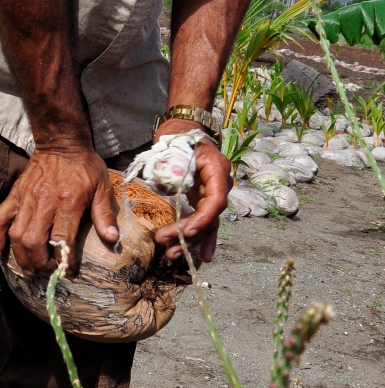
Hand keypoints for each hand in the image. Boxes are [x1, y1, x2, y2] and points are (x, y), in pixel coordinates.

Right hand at [0, 148, 119, 275]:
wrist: (62, 142)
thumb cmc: (85, 167)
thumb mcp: (102, 188)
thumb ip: (104, 215)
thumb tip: (111, 239)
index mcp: (68, 202)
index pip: (62, 238)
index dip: (63, 259)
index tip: (66, 270)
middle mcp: (44, 202)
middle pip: (34, 240)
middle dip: (38, 262)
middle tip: (45, 271)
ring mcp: (26, 198)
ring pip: (16, 233)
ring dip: (20, 256)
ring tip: (27, 269)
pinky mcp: (15, 194)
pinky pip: (0, 217)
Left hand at [153, 120, 232, 262]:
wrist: (183, 131)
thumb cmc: (178, 139)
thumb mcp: (175, 151)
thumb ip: (175, 170)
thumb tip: (172, 190)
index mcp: (217, 170)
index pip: (216, 200)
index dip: (202, 219)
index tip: (185, 231)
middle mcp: (220, 184)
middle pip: (210, 216)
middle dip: (190, 234)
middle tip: (167, 245)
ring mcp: (214, 193)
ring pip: (208, 222)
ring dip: (192, 241)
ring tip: (173, 255)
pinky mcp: (204, 199)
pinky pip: (207, 221)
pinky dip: (204, 238)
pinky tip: (205, 256)